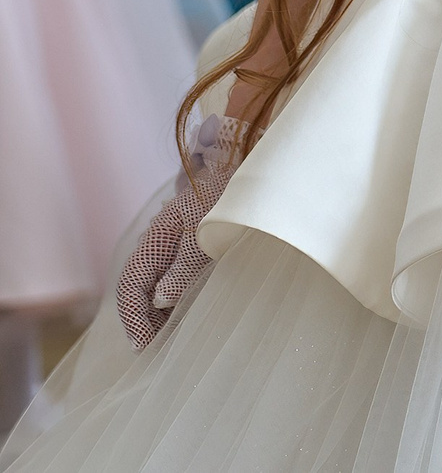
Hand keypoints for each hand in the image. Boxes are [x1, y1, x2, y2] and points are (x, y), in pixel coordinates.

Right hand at [117, 115, 243, 348]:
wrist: (257, 147)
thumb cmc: (234, 188)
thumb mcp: (211, 229)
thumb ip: (186, 265)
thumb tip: (161, 299)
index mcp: (159, 235)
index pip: (132, 286)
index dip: (135, 319)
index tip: (147, 347)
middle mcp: (163, 234)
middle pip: (142, 284)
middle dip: (145, 318)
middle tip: (158, 347)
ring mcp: (181, 231)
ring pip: (159, 276)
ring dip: (162, 307)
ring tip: (172, 333)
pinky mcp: (201, 229)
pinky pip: (178, 266)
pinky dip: (178, 290)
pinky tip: (191, 303)